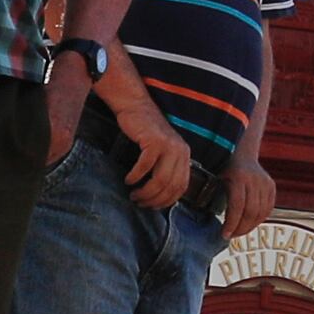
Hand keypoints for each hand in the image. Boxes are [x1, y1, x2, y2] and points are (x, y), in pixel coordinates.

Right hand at [103, 62, 194, 207]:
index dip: (167, 201)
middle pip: (170, 186)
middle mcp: (181, 151)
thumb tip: (160, 197)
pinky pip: (145, 166)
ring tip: (133, 195)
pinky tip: (128, 180)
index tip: (153, 207)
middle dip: (153, 199)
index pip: (181, 187)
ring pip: (160, 180)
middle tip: (139, 202)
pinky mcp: (154, 141)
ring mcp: (169, 146)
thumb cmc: (146, 132)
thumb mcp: (162, 151)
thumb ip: (166, 168)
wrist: (136, 106)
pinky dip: (135, 176)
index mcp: (185, 155)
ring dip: (145, 192)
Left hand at [224, 147, 277, 237]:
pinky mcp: (272, 187)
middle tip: (232, 235)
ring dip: (249, 227)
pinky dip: (259, 220)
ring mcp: (265, 183)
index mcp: (239, 176)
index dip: (232, 223)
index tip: (225, 234)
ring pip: (260, 213)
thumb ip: (219, 199)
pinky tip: (249, 224)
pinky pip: (267, 209)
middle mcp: (254, 179)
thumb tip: (218, 225)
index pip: (237, 206)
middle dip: (240, 228)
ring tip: (239, 232)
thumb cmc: (227, 171)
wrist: (244, 156)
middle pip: (250, 211)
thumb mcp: (219, 181)